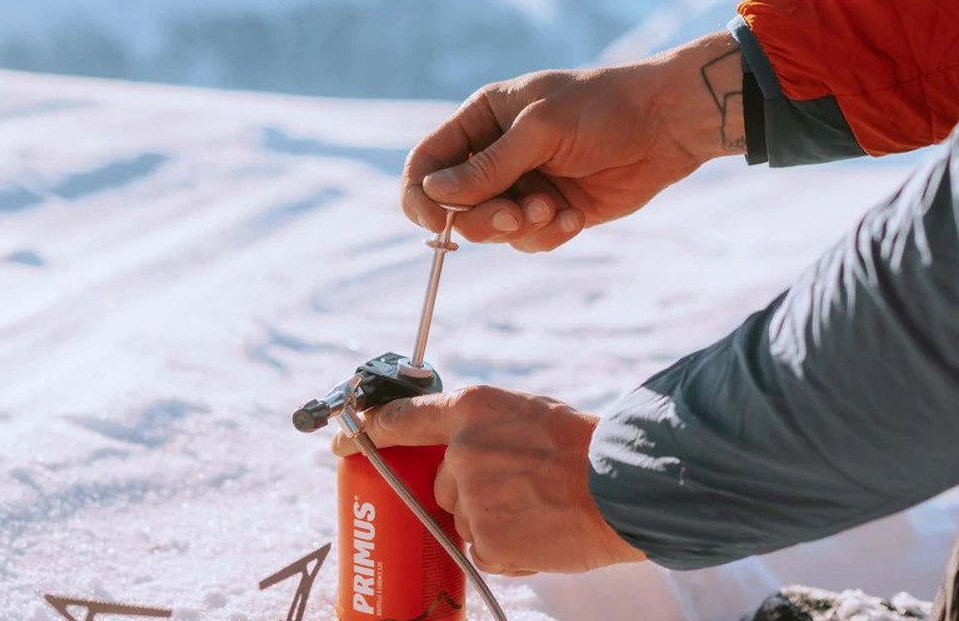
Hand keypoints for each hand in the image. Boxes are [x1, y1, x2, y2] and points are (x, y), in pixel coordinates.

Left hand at [331, 386, 645, 575]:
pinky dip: (504, 545)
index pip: (400, 417)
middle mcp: (462, 451)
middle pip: (439, 480)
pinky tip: (537, 528)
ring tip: (534, 505)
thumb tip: (454, 446)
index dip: (365, 429)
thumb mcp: (523, 412)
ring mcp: (470, 499)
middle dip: (465, 488)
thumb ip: (482, 427)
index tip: (342, 439)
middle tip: (511, 485)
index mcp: (471, 408)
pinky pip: (480, 549)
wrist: (617, 486)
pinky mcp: (485, 542)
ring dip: (489, 518)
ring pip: (461, 516)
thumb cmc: (578, 444)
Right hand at [402, 31, 747, 250]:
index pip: (428, 161)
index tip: (436, 220)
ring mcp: (524, 184)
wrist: (665, 124)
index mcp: (483, 119)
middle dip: (483, 218)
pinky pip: (530, 241)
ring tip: (554, 209)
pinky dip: (549, 235)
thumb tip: (435, 193)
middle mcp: (496, 154)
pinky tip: (576, 216)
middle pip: (455, 206)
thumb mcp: (542, 129)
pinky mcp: (553, 210)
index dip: (421, 194)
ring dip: (520, 228)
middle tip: (518, 215)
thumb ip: (489, 165)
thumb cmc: (602, 108)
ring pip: (492, 230)